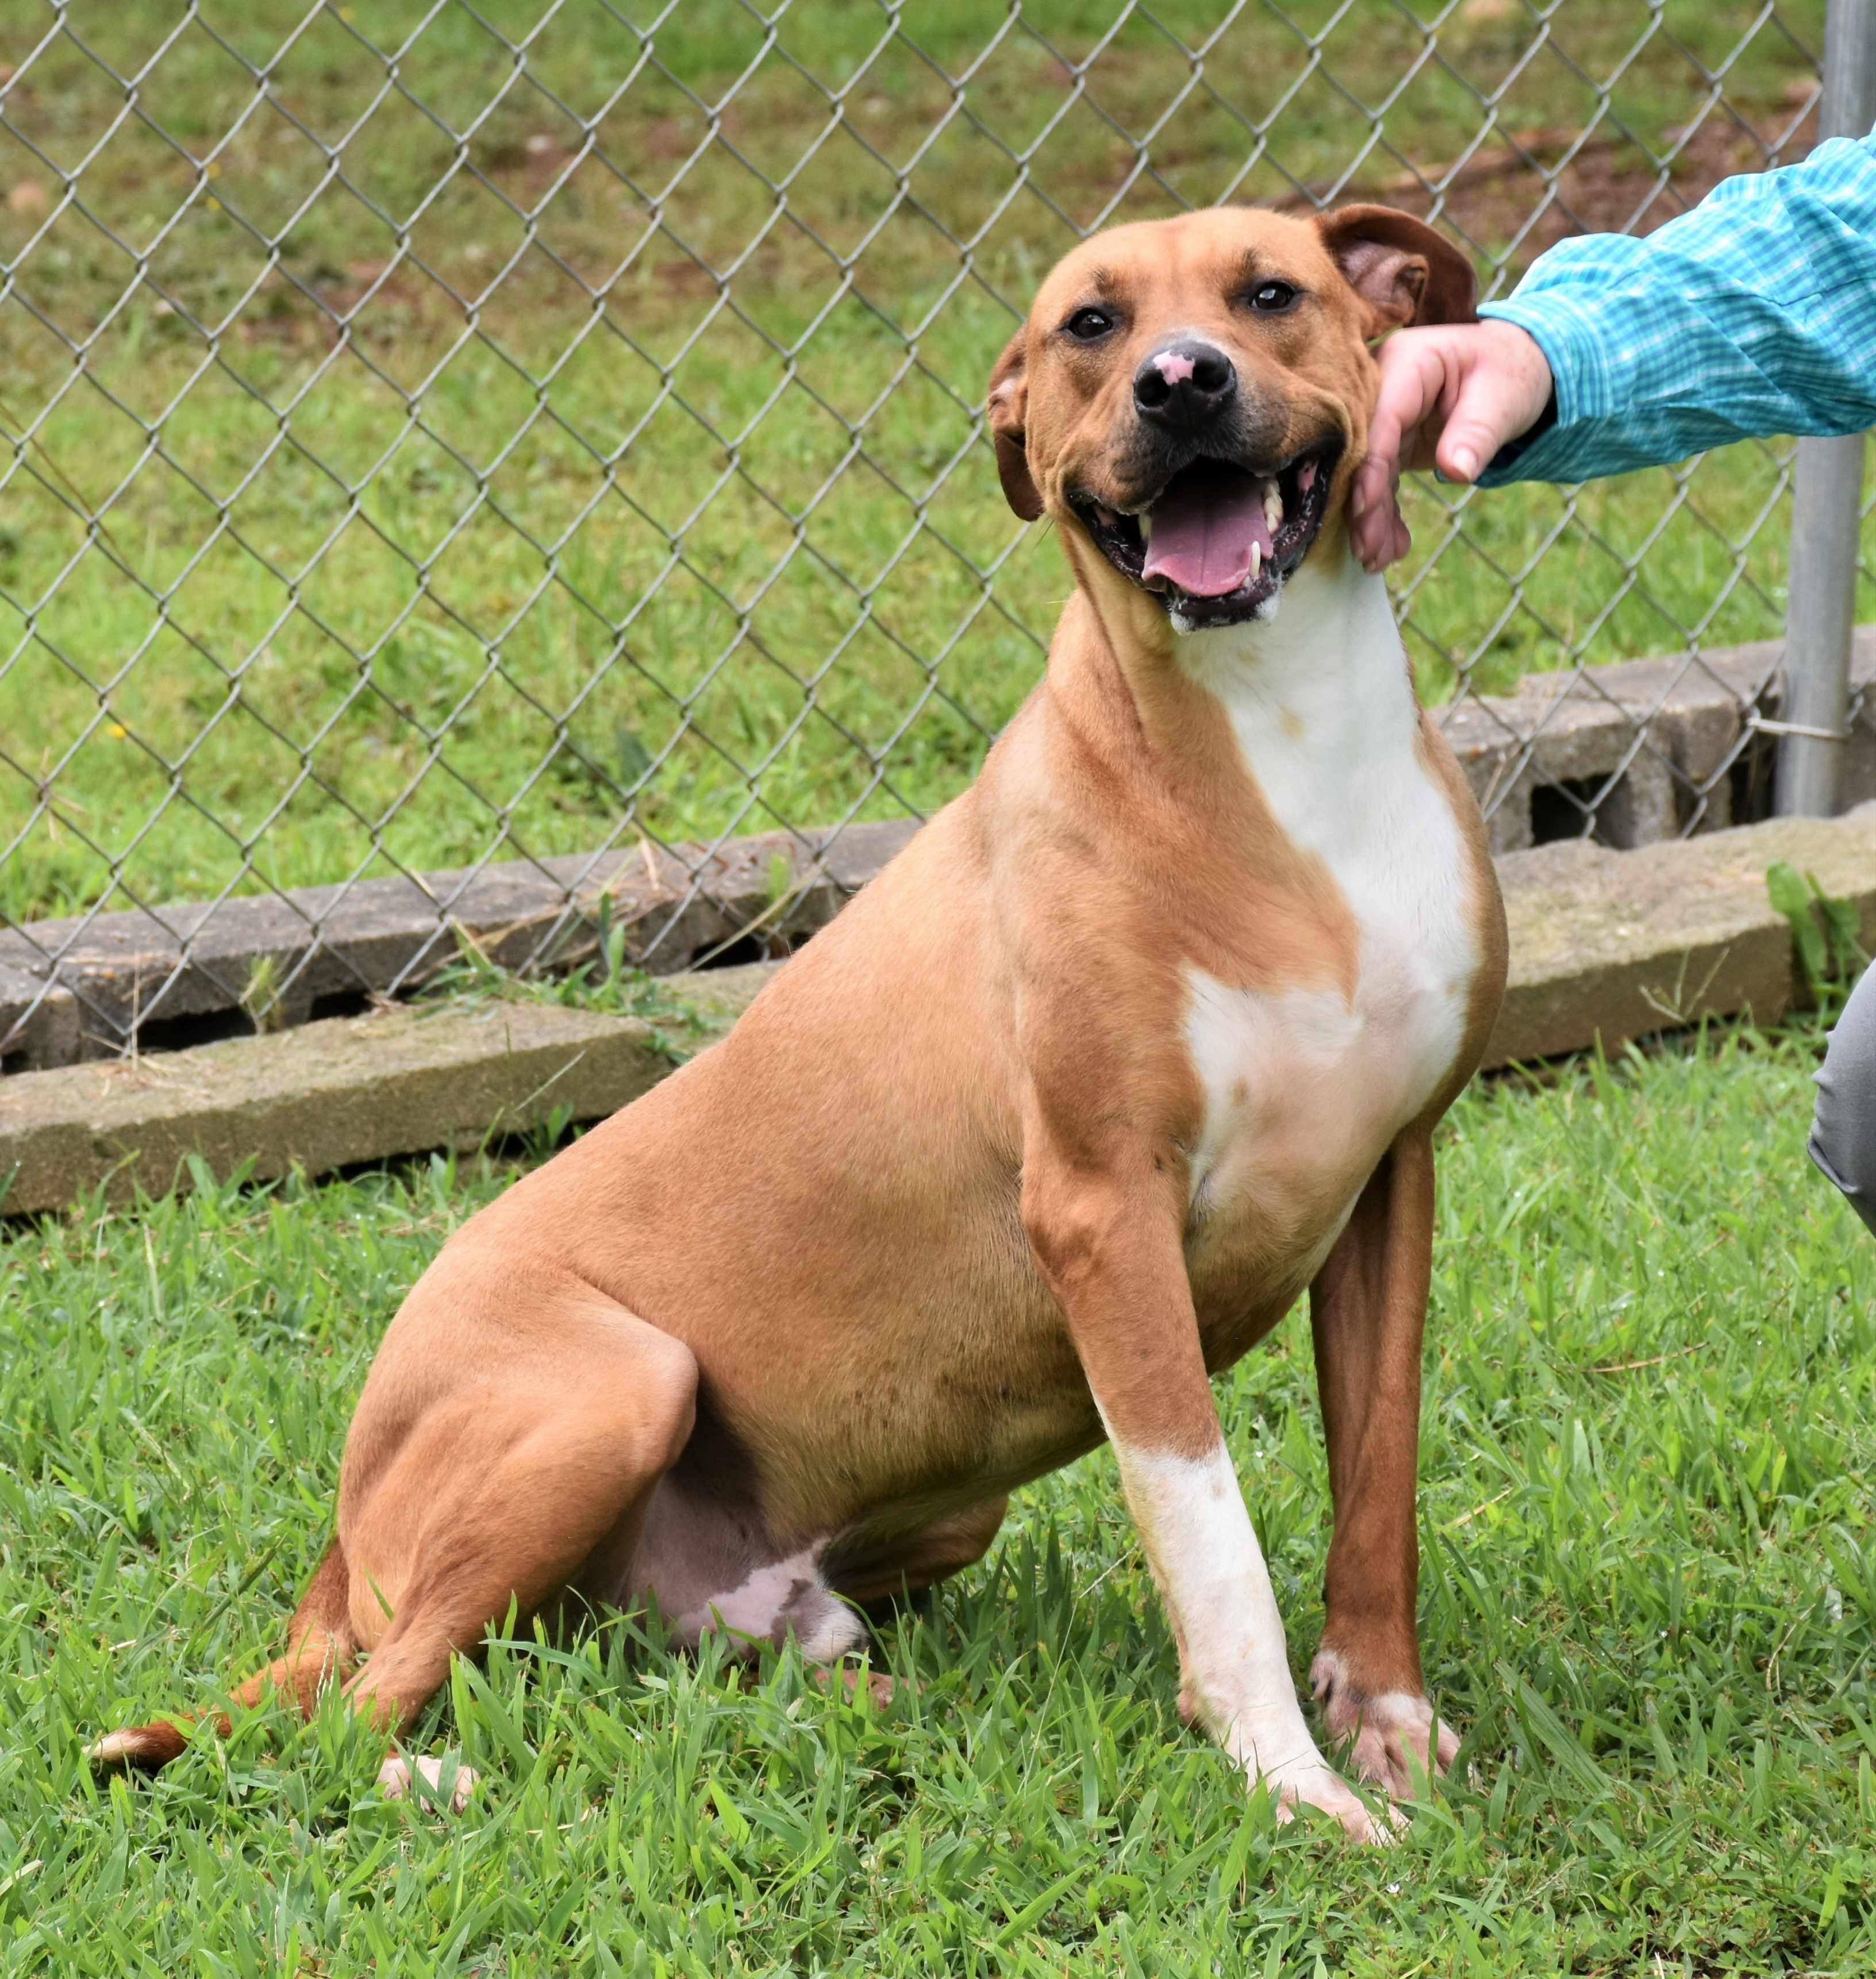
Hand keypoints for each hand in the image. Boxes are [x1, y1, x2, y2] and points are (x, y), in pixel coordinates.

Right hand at [1348, 319, 1554, 572]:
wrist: (1514, 371)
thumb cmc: (1511, 374)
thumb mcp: (1503, 399)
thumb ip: (1476, 434)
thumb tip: (1454, 471)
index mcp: (1406, 363)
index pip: (1378, 419)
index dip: (1369, 467)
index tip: (1366, 511)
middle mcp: (1381, 389)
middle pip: (1362, 452)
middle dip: (1363, 505)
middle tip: (1368, 552)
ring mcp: (1382, 419)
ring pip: (1366, 476)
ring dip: (1371, 521)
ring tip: (1378, 561)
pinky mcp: (1389, 445)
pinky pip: (1380, 485)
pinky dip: (1385, 517)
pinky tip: (1392, 548)